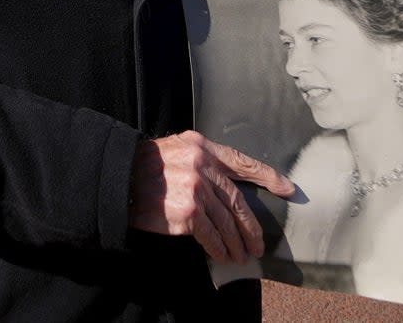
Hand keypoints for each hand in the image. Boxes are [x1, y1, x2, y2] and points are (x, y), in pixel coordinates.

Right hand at [128, 130, 293, 263]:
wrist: (116, 179)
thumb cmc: (144, 167)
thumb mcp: (175, 150)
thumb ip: (200, 161)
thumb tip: (225, 187)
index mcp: (201, 146)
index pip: (241, 161)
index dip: (267, 175)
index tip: (287, 188)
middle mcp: (201, 164)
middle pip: (237, 199)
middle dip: (251, 225)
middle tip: (258, 243)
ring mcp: (196, 188)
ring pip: (227, 221)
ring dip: (237, 242)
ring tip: (242, 255)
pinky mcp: (188, 211)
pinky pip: (211, 235)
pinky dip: (220, 248)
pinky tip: (224, 256)